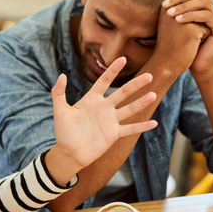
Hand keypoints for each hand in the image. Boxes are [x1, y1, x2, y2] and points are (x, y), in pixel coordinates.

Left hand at [49, 57, 157, 176]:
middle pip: (122, 93)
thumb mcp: (60, 111)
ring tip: (153, 94)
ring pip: (129, 109)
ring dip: (141, 103)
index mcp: (92, 99)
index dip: (113, 70)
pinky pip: (130, 129)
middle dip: (135, 85)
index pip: (104, 81)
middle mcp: (104, 108)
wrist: (69, 152)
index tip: (122, 59)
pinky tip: (154, 123)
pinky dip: (141, 126)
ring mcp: (110, 121)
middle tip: (149, 75)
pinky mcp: (114, 134)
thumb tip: (62, 75)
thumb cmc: (63, 131)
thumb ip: (58, 93)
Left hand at [162, 0, 212, 79]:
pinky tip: (178, 20)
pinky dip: (191, 16)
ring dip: (184, 6)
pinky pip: (206, 15)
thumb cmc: (188, 45)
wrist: (199, 65)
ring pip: (204, 3)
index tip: (166, 0)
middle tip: (165, 5)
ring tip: (169, 13)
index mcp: (212, 6)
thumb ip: (181, 10)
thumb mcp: (183, 24)